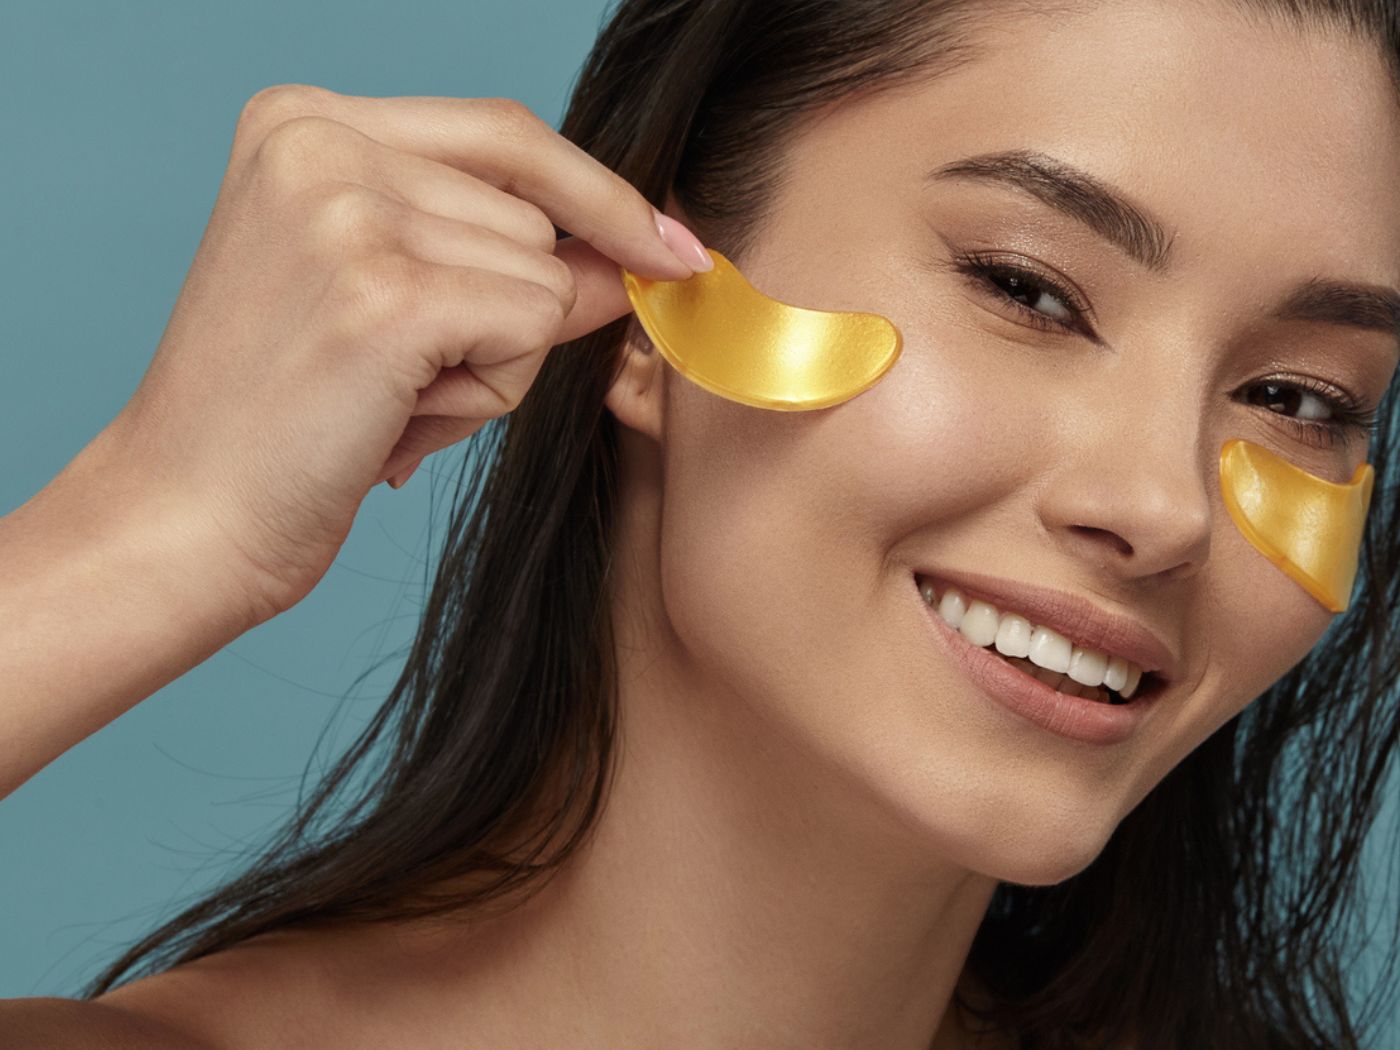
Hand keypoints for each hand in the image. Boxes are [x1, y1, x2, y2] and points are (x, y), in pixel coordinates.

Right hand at [91, 83, 708, 625]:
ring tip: (385, 396)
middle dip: (506, 312)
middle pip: (535, 215)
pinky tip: (396, 417)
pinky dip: (491, 392)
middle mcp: (321, 141)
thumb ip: (508, 260)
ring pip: (545, 278)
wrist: (184, 518)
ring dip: (495, 360)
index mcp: (304, 121)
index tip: (667, 244)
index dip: (598, 195)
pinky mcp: (386, 293)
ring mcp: (349, 211)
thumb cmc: (282, 421)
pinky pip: (535, 327)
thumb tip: (634, 256)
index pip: (507, 134)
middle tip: (396, 375)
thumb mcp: (390, 304)